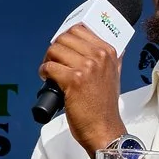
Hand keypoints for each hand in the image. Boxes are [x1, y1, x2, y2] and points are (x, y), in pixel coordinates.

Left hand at [40, 24, 125, 154]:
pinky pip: (49, 66)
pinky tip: (47, 79)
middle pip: (65, 38)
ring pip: (55, 50)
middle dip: (55, 49)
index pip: (80, 30)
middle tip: (53, 61)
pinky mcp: (73, 80)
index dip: (66, 39)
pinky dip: (44, 72)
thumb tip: (109, 47)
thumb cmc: (105, 107)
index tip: (62, 48)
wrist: (103, 129)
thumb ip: (111, 60)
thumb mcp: (114, 76)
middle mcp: (99, 57)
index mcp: (108, 52)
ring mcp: (87, 68)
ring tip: (50, 71)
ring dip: (48, 60)